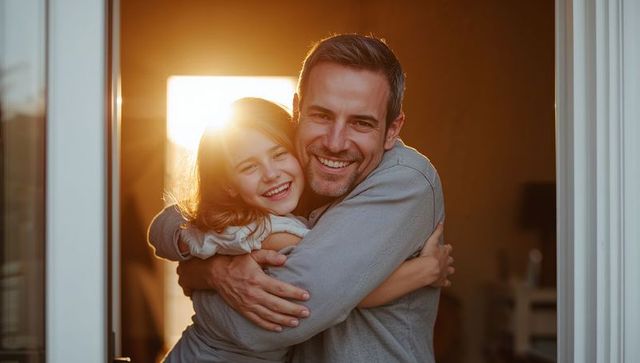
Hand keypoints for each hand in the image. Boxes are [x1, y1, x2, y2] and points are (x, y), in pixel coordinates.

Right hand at [177, 250, 310, 331]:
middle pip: (277, 305)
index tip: (306, 296)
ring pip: (268, 315)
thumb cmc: (237, 262)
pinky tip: (279, 328)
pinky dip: (268, 325)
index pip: (280, 289)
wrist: (216, 273)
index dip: (294, 293)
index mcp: (257, 280)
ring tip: (296, 322)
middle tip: (306, 313)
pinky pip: (257, 320)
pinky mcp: (242, 310)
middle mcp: (253, 294)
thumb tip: (284, 259)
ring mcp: (247, 304)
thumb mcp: (252, 254)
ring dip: (283, 320)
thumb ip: (269, 256)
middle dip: (293, 309)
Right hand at [419, 223, 454, 287]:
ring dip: (449, 270)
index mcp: (445, 252)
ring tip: (446, 271)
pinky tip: (445, 283)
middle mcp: (447, 262)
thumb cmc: (429, 255)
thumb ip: (437, 231)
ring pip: (450, 271)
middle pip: (451, 260)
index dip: (447, 248)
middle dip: (449, 260)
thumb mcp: (432, 240)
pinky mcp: (442, 281)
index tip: (446, 248)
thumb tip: (441, 223)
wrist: (428, 269)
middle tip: (446, 259)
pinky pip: (446, 283)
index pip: (448, 249)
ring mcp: (445, 272)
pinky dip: (446, 282)